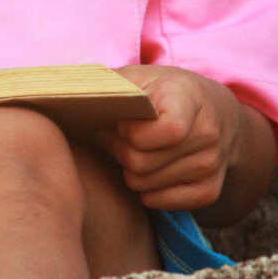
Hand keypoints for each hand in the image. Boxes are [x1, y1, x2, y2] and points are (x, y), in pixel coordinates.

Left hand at [97, 65, 244, 211]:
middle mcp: (208, 134)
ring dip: (128, 169)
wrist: (215, 113)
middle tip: (117, 136)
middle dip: (118, 149)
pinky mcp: (208, 192)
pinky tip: (148, 169)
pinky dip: (143, 189)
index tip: (120, 122)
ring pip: (142, 184)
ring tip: (133, 149)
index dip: (130, 132)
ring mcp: (211, 166)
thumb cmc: (162, 92)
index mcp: (190, 100)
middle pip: (140, 162)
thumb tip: (62, 95)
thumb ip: (110, 84)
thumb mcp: (139, 76)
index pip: (167, 130)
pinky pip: (156, 202)